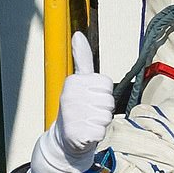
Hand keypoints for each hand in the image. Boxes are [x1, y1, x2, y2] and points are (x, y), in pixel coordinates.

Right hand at [55, 32, 114, 156]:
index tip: (90, 97)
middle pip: (109, 100)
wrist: (64, 138)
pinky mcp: (80, 133)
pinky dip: (97, 134)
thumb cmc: (76, 107)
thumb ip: (82, 59)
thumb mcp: (78, 82)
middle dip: (103, 108)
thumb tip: (78, 34)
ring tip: (87, 122)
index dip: (102, 93)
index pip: (106, 83)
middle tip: (89, 112)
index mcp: (73, 82)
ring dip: (101, 122)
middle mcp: (72, 96)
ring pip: (107, 116)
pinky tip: (86, 133)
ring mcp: (75, 116)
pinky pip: (103, 131)